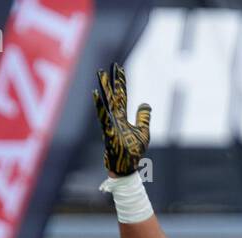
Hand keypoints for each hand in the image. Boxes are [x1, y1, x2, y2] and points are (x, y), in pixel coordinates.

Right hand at [93, 62, 150, 176]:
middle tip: (108, 65)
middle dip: (111, 81)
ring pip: (107, 103)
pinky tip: (96, 93)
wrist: (126, 167)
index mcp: (122, 118)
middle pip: (113, 96)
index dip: (121, 83)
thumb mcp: (143, 133)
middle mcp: (115, 119)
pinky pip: (103, 116)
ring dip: (104, 88)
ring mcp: (110, 124)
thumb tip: (146, 103)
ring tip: (100, 74)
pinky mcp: (108, 132)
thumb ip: (143, 118)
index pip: (122, 96)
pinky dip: (100, 105)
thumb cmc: (133, 152)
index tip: (118, 68)